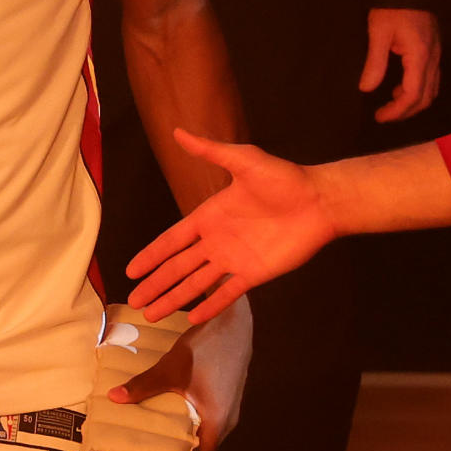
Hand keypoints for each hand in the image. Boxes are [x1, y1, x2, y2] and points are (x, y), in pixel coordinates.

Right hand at [124, 131, 333, 323]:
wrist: (318, 201)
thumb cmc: (283, 179)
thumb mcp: (243, 160)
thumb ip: (210, 151)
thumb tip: (178, 131)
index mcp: (208, 216)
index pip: (171, 240)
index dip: (151, 255)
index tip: (131, 269)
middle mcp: (216, 241)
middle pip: (178, 267)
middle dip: (155, 283)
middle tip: (133, 300)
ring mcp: (234, 260)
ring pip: (196, 284)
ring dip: (174, 298)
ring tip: (152, 314)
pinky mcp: (254, 273)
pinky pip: (227, 293)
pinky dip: (210, 306)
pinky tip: (192, 319)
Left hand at [360, 7, 441, 121]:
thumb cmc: (392, 7)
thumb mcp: (378, 33)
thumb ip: (375, 63)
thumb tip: (366, 89)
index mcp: (420, 56)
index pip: (412, 95)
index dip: (397, 111)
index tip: (380, 117)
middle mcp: (433, 58)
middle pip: (426, 97)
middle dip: (406, 111)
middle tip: (384, 115)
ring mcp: (436, 54)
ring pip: (432, 89)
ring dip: (413, 102)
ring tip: (391, 104)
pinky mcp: (434, 49)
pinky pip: (432, 78)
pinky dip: (418, 89)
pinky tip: (400, 86)